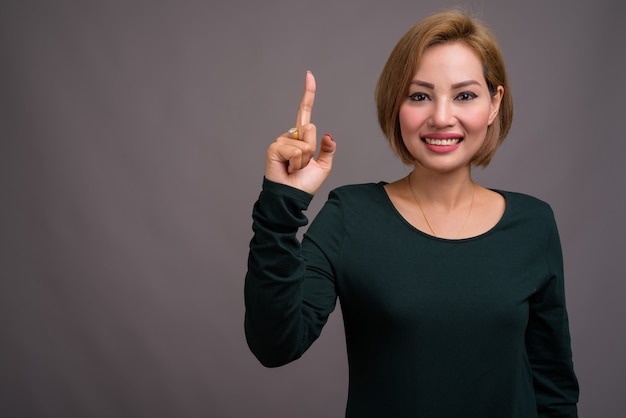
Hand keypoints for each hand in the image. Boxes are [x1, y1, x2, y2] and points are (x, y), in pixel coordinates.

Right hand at [265, 71, 335, 194]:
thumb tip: (329, 135)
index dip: (308, 94)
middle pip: (311, 128)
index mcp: (302, 138)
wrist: (292, 197)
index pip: (305, 112)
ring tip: (295, 168)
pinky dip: (296, 161)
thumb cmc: (305, 184)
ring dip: (304, 158)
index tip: (309, 75)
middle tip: (303, 164)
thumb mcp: (323, 166)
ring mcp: (281, 141)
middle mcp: (290, 136)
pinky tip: (288, 168)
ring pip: (304, 140)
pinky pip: (295, 148)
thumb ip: (328, 149)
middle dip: (312, 148)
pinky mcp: (274, 147)